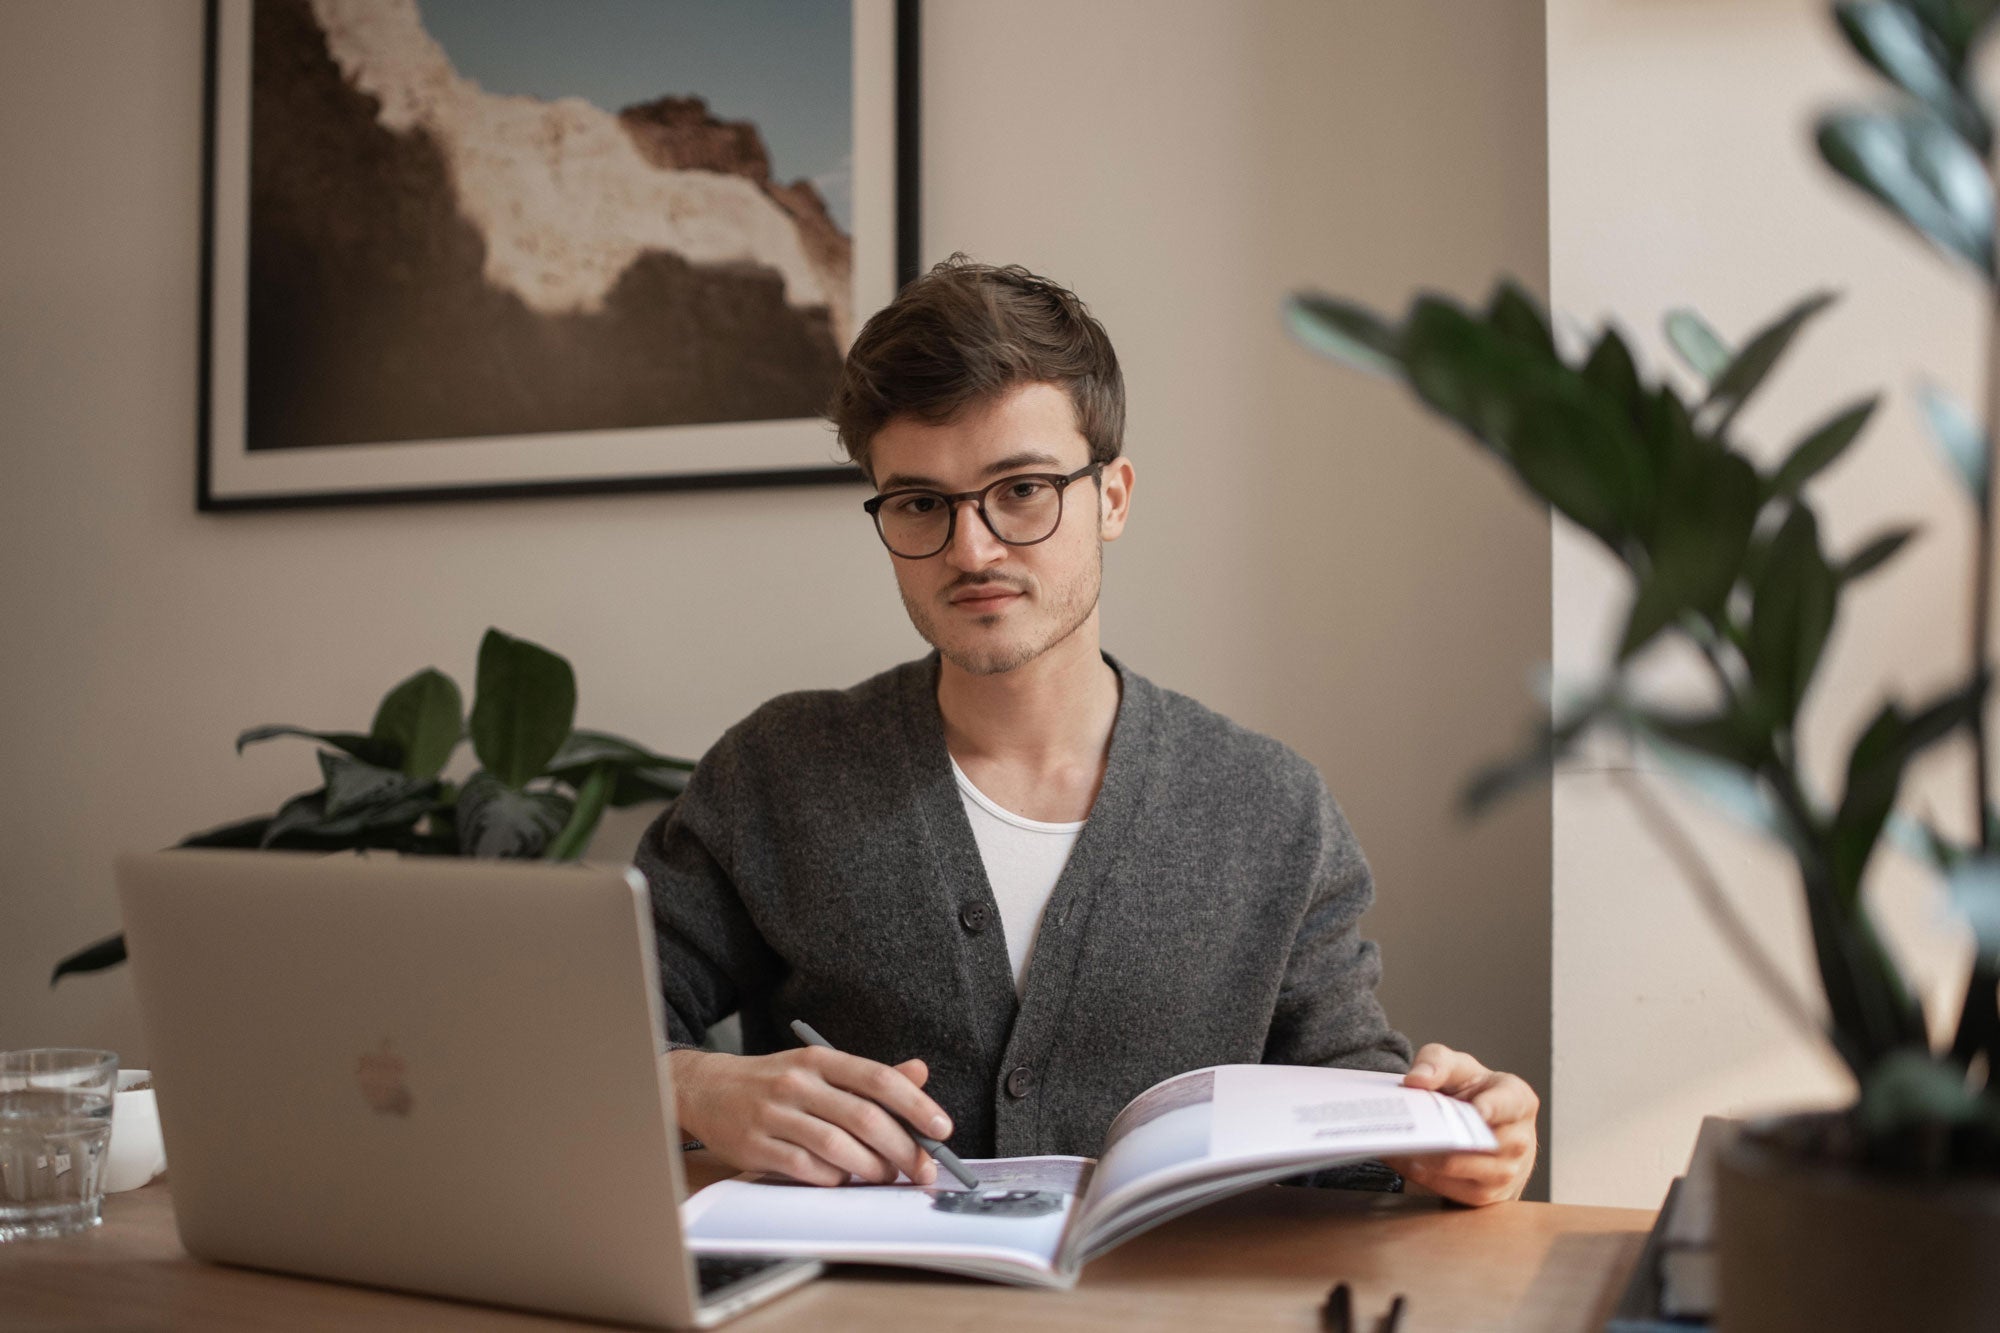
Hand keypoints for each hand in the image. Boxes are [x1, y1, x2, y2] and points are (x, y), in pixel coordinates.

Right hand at [667, 1046, 950, 1186]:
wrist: (707, 1090)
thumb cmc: (774, 1082)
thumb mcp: (820, 1068)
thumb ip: (869, 1076)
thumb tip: (919, 1072)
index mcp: (819, 1059)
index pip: (878, 1079)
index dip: (916, 1105)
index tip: (942, 1128)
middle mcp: (797, 1083)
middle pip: (864, 1118)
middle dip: (903, 1148)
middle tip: (922, 1167)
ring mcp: (774, 1115)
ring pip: (838, 1148)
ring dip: (871, 1168)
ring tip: (885, 1174)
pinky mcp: (756, 1146)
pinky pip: (808, 1170)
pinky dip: (834, 1179)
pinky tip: (842, 1177)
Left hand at [1380, 1042, 1537, 1206]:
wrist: (1484, 1126)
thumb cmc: (1473, 1091)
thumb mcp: (1457, 1067)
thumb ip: (1437, 1063)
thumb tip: (1415, 1080)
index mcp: (1518, 1100)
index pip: (1507, 1105)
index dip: (1492, 1109)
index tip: (1475, 1110)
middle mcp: (1519, 1140)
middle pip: (1475, 1142)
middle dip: (1438, 1134)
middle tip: (1406, 1125)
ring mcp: (1506, 1172)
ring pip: (1455, 1167)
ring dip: (1421, 1156)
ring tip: (1392, 1141)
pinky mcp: (1486, 1196)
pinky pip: (1447, 1187)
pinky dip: (1417, 1172)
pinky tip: (1398, 1157)